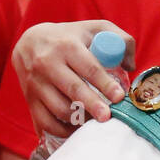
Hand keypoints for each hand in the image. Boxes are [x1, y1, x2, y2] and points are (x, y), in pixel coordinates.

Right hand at [11, 20, 136, 135]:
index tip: (118, 96)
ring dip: (79, 120)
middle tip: (107, 117)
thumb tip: (130, 66)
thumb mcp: (94, 29)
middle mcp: (48, 64)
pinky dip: (61, 130)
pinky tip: (76, 129)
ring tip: (95, 122)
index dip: (105, 84)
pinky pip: (44, 121)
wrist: (29, 42)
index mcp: (67, 46)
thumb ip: (119, 39)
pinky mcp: (30, 99)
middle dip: (92, 105)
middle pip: (73, 89)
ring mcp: (36, 83)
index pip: (89, 67)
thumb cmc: (69, 37)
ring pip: (59, 108)